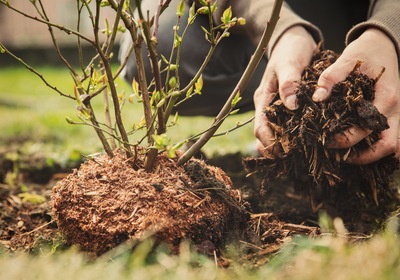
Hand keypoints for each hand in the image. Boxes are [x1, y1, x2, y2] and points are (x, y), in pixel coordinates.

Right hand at [254, 26, 316, 155]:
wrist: (294, 40)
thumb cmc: (290, 50)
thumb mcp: (290, 63)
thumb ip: (289, 83)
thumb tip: (291, 106)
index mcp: (263, 98)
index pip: (260, 127)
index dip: (268, 143)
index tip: (282, 153)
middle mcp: (268, 106)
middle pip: (265, 135)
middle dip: (274, 149)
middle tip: (291, 160)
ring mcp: (277, 107)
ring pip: (275, 133)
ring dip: (283, 146)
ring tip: (298, 157)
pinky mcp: (287, 107)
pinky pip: (287, 126)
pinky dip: (292, 136)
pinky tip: (304, 143)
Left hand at [312, 28, 399, 163]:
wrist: (384, 44)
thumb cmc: (366, 52)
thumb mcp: (347, 59)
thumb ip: (331, 78)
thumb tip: (317, 98)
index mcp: (386, 98)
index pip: (367, 129)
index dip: (346, 139)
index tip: (326, 141)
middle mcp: (396, 110)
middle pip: (388, 146)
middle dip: (364, 157)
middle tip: (339, 157)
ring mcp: (397, 114)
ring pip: (393, 146)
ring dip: (373, 155)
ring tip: (347, 157)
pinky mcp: (392, 115)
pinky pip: (390, 138)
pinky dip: (377, 148)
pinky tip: (357, 149)